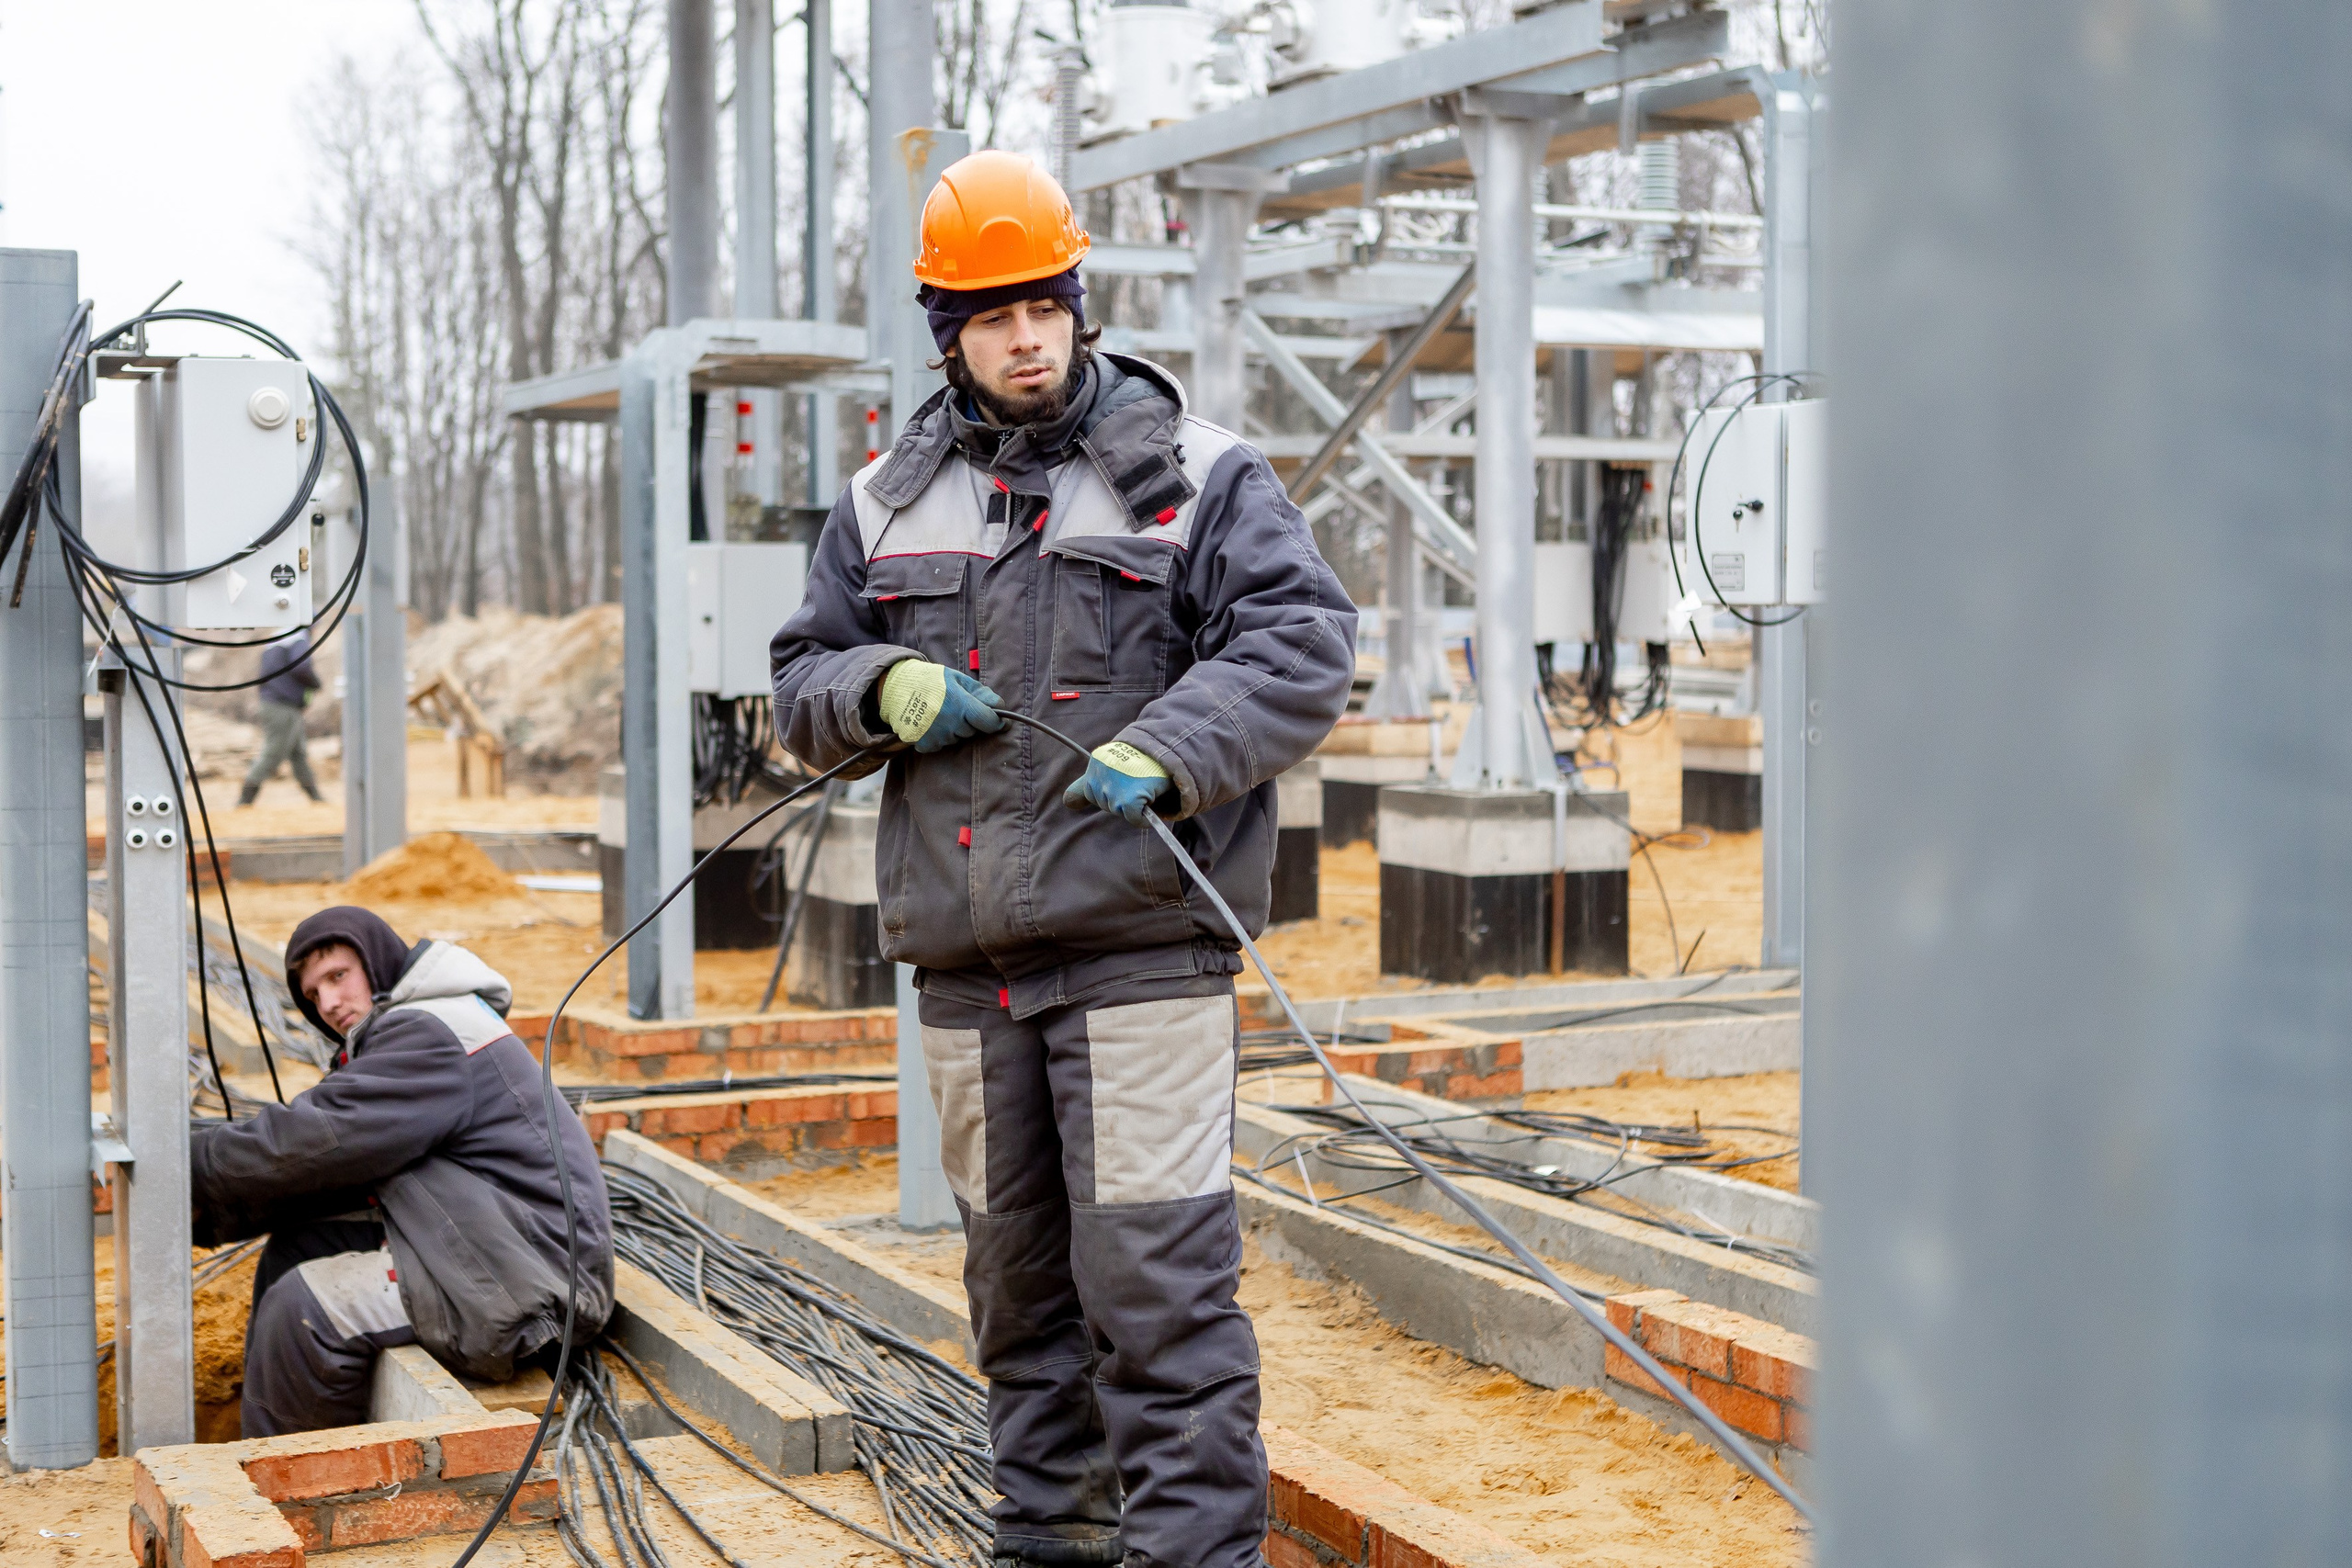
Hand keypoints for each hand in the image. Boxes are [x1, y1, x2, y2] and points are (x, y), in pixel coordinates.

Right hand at [877, 660, 1005, 752]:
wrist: (895, 687)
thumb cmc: (930, 680)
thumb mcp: (957, 678)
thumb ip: (980, 693)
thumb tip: (1000, 707)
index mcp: (960, 704)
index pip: (989, 722)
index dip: (997, 722)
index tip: (998, 720)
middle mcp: (949, 723)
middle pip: (972, 731)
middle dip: (969, 721)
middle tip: (955, 707)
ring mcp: (936, 735)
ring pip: (956, 738)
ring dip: (953, 728)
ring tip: (939, 712)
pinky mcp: (924, 744)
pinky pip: (941, 745)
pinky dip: (938, 736)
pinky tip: (930, 722)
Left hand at [1062, 740, 1173, 824]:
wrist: (1170, 749)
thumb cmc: (1143, 760)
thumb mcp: (1111, 765)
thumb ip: (1086, 784)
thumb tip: (1067, 803)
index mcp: (1096, 763)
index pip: (1090, 792)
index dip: (1108, 791)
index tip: (1123, 780)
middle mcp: (1101, 774)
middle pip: (1105, 804)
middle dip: (1120, 799)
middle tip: (1138, 782)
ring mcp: (1114, 786)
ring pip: (1118, 811)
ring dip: (1132, 805)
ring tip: (1145, 786)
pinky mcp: (1129, 798)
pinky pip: (1133, 818)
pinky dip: (1143, 817)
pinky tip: (1151, 801)